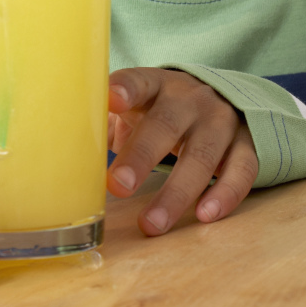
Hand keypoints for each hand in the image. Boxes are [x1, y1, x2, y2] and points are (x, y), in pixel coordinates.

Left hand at [107, 67, 257, 234]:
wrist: (224, 99)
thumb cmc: (163, 110)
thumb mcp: (138, 107)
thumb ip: (105, 120)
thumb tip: (57, 146)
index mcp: (157, 85)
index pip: (140, 82)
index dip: (126, 89)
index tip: (111, 99)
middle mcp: (191, 98)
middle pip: (168, 123)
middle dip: (142, 155)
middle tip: (117, 185)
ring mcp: (221, 120)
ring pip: (203, 153)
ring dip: (177, 191)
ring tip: (151, 224)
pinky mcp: (247, 143)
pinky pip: (241, 169)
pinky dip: (224, 194)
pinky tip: (205, 216)